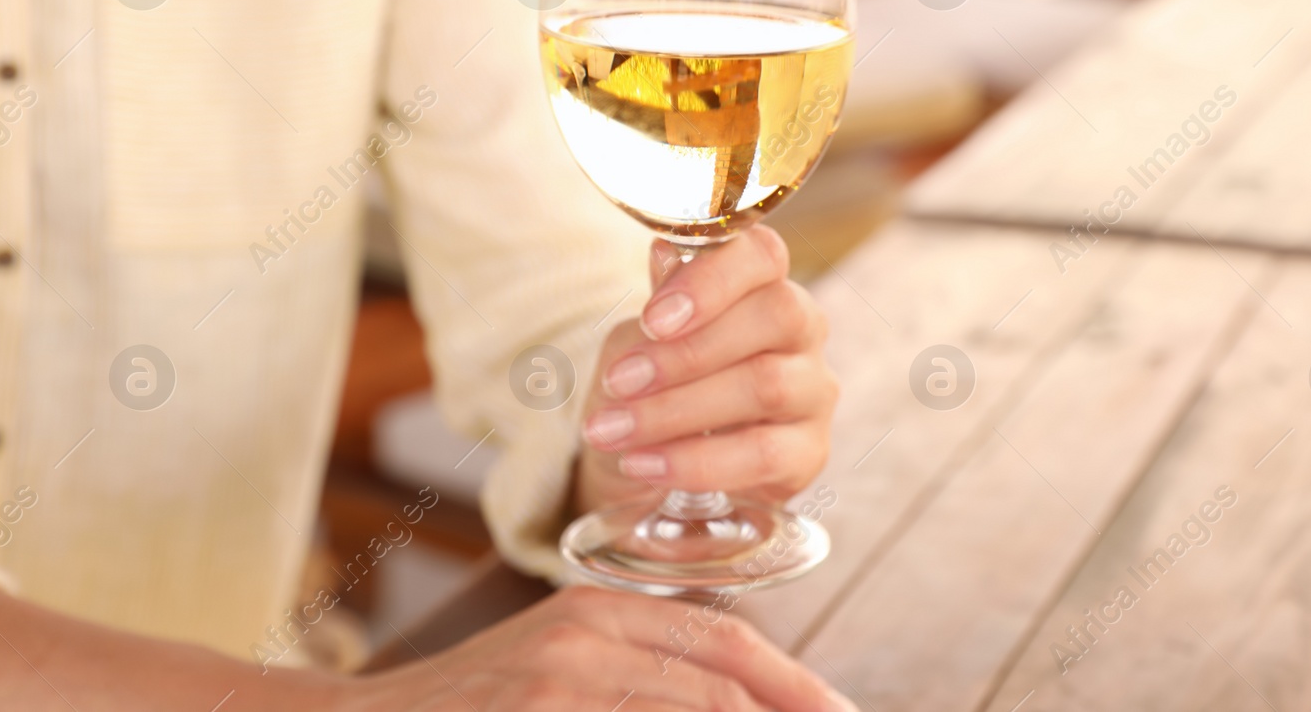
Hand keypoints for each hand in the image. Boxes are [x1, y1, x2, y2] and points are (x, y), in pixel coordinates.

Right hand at [354, 585, 857, 710]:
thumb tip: (730, 699)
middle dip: (791, 710)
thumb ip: (636, 678)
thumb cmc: (470, 709)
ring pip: (693, 704)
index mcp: (599, 609)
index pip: (722, 641)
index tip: (841, 711)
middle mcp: (587, 633)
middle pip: (721, 679)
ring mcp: (560, 679)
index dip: (792, 683)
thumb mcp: (558, 670)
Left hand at [575, 226, 835, 513]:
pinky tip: (645, 465)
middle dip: (688, 352)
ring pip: (767, 386)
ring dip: (677, 411)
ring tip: (613, 431)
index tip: (653, 319)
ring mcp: (813, 391)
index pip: (762, 254)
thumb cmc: (650, 386)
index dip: (712, 279)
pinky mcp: (809, 452)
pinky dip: (696, 461)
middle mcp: (802, 330)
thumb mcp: (638, 341)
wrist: (644, 462)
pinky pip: (763, 454)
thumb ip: (658, 304)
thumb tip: (665, 253)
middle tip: (619, 382)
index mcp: (762, 284)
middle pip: (777, 315)